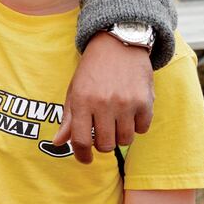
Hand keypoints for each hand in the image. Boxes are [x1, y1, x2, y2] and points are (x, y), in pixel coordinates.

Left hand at [53, 32, 153, 163]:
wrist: (117, 45)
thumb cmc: (92, 70)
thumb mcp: (74, 90)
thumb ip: (68, 119)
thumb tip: (57, 143)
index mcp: (82, 100)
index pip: (81, 140)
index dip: (82, 155)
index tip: (85, 159)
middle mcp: (104, 103)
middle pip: (105, 145)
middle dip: (102, 144)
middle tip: (101, 134)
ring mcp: (126, 102)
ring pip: (125, 140)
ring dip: (119, 136)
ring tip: (115, 121)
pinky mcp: (145, 101)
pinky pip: (142, 129)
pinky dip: (136, 126)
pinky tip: (130, 113)